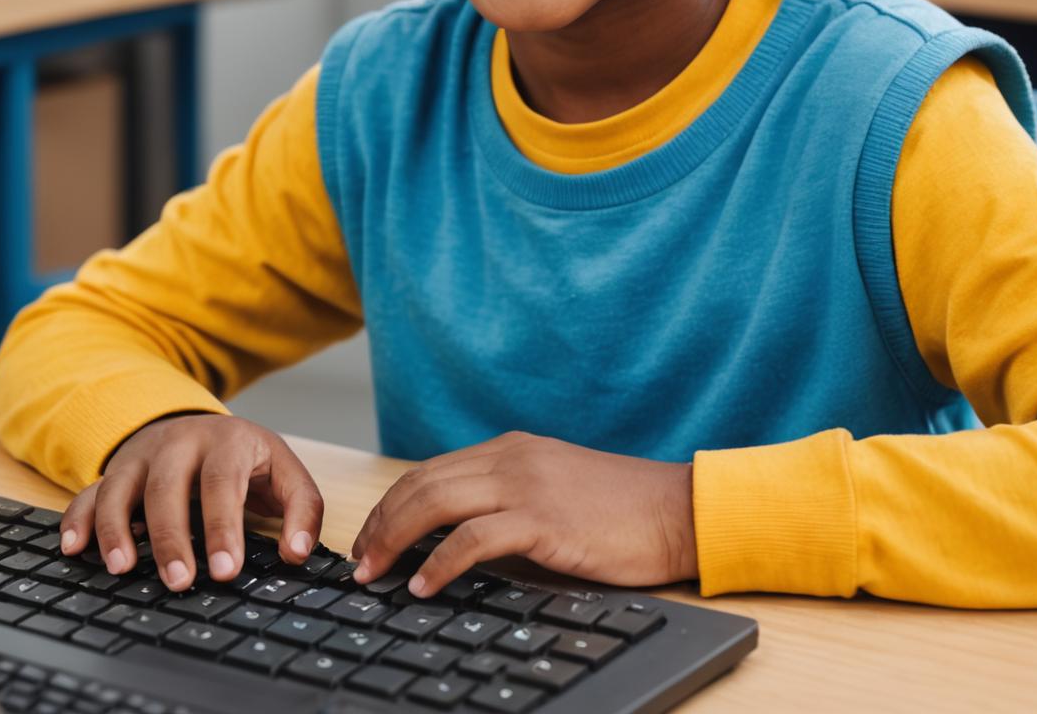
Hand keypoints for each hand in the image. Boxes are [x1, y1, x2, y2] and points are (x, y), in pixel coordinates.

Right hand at [57, 413, 323, 591]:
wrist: (201, 424)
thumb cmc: (244, 459)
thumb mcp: (282, 471)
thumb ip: (302, 508)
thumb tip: (298, 552)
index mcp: (227, 441)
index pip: (223, 483)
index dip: (223, 527)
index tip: (226, 571)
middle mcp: (180, 443)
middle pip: (168, 486)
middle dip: (171, 537)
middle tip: (180, 582)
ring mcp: (142, 456)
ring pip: (120, 487)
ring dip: (116, 528)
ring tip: (121, 569)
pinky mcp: (115, 472)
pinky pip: (87, 493)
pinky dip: (77, 519)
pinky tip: (73, 548)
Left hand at [349, 432, 695, 596]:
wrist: (677, 509)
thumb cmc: (624, 512)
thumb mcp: (557, 493)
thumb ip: (512, 503)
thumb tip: (462, 544)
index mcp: (512, 450)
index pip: (431, 471)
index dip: (392, 505)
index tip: (370, 539)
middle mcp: (511, 458)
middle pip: (422, 483)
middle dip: (381, 523)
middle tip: (359, 563)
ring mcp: (525, 485)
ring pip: (436, 502)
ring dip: (395, 540)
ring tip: (375, 575)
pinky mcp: (542, 519)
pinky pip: (473, 539)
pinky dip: (439, 562)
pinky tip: (423, 586)